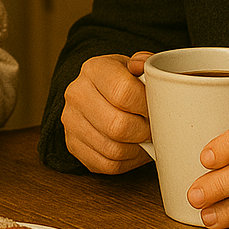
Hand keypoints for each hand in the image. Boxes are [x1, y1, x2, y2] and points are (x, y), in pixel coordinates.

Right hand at [59, 52, 154, 173]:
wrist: (96, 94)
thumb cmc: (122, 81)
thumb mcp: (134, 67)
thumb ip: (145, 63)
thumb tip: (143, 64)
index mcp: (95, 69)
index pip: (124, 92)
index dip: (147, 106)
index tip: (157, 108)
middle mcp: (77, 93)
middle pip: (118, 126)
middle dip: (144, 131)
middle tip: (154, 127)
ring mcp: (71, 121)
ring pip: (113, 150)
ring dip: (137, 149)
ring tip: (144, 138)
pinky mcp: (73, 145)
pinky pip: (106, 165)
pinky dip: (126, 162)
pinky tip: (132, 149)